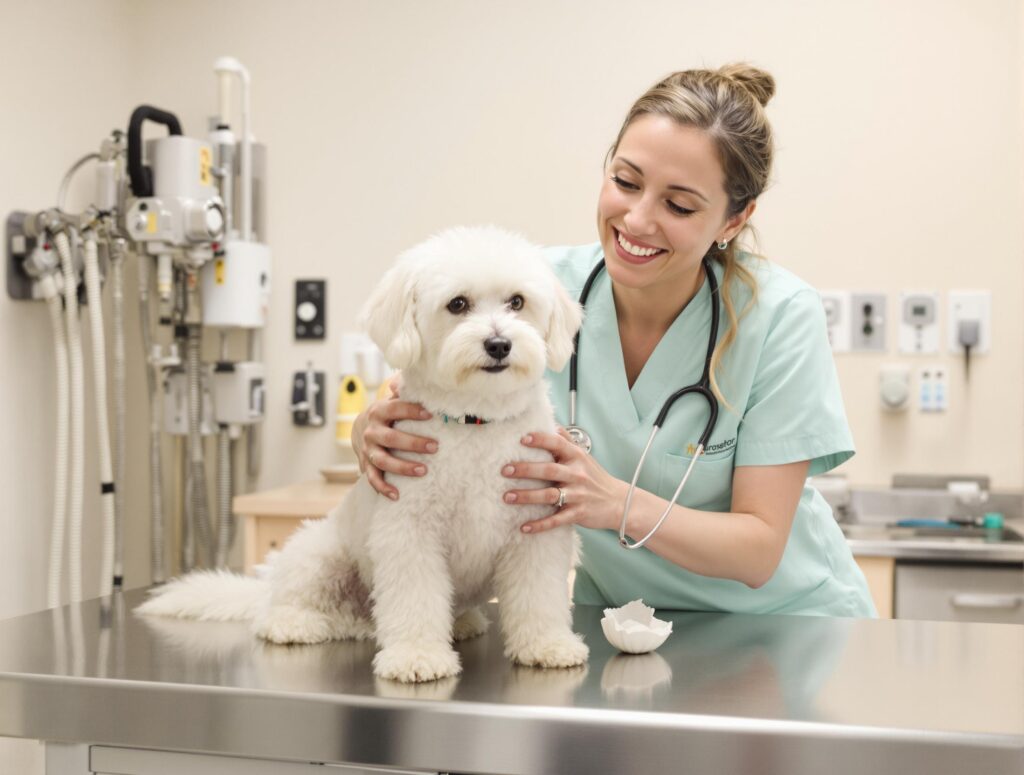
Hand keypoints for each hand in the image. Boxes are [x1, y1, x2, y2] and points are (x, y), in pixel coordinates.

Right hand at [354, 381, 437, 499]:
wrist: (359, 427)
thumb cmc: (386, 412)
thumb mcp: (391, 398)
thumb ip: (403, 390)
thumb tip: (412, 378)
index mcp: (379, 412)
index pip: (395, 408)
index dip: (411, 411)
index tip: (430, 414)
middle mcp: (372, 431)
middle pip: (391, 438)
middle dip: (413, 443)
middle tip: (435, 446)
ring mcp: (368, 449)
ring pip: (383, 460)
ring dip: (403, 467)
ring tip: (423, 471)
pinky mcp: (366, 464)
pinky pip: (373, 479)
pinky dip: (383, 488)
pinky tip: (397, 495)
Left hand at [501, 428, 627, 533]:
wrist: (619, 503)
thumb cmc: (596, 478)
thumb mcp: (584, 457)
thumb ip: (566, 441)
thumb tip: (551, 424)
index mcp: (577, 457)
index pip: (558, 443)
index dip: (541, 440)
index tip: (522, 438)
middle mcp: (577, 474)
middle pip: (549, 470)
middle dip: (526, 470)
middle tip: (505, 469)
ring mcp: (578, 495)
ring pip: (549, 495)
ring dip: (527, 496)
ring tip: (507, 497)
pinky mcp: (578, 514)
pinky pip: (556, 520)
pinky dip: (540, 525)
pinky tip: (524, 527)